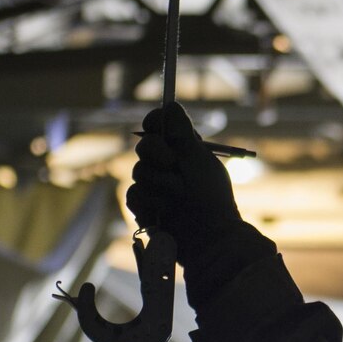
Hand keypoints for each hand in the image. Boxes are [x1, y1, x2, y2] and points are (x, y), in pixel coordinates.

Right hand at [126, 104, 244, 256]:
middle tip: (172, 164)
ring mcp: (156, 186)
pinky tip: (162, 212)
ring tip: (176, 198)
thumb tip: (170, 103)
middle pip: (145, 145)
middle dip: (157, 154)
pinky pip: (133, 195)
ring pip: (138, 172)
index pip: (160, 125)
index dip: (155, 122)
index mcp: (186, 149)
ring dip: (158, 184)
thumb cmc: (209, 197)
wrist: (207, 238)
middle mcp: (170, 165)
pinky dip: (148, 202)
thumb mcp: (198, 158)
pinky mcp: (146, 207)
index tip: (155, 125)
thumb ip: (181, 132)